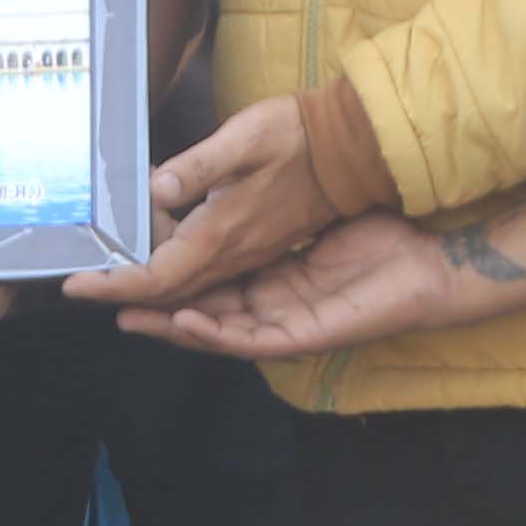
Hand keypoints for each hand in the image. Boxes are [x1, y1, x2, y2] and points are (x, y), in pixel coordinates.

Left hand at [65, 99, 341, 312]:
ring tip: (107, 266)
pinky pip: (206, 270)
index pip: (156, 277)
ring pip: (187, 285)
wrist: (350, 146)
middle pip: (167, 292)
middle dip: (122, 293)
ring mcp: (247, 253)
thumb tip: (155, 189)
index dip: (113, 285)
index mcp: (222, 235)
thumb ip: (197, 167)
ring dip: (147, 284)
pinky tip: (157, 237)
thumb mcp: (243, 140)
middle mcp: (232, 254)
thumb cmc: (295, 135)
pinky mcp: (256, 244)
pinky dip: (174, 264)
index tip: (75, 286)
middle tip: (80, 283)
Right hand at [129, 206, 525, 360]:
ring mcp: (282, 322)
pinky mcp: (304, 333)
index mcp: (258, 272)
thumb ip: (238, 192)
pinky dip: (216, 331)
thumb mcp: (291, 193)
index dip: (150, 274)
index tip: (109, 263)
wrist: (428, 258)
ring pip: (213, 329)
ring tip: (129, 314)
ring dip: (170, 325)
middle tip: (97, 299)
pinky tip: (187, 319)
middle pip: (192, 308)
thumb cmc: (367, 223)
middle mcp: (262, 301)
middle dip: (145, 307)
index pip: (193, 278)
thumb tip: (191, 187)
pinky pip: (250, 338)